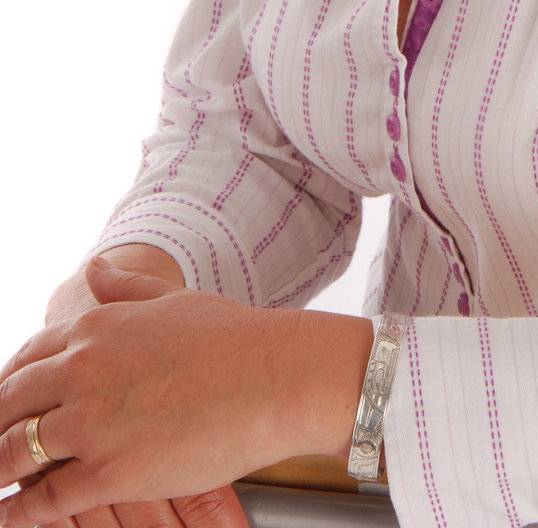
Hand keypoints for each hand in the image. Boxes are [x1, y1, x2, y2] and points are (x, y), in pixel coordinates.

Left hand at [0, 256, 300, 527]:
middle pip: (7, 403)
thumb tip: (94, 270)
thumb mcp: (173, 300)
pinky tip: (9, 517)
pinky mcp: (109, 471)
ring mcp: (92, 421)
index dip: (6, 386)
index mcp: (96, 327)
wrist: (275, 376)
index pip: (26, 358)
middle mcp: (83, 369)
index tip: (1, 404)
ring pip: (15, 451)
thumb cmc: (233, 338)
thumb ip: (127, 287)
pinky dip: (18, 511)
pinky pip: (44, 498)